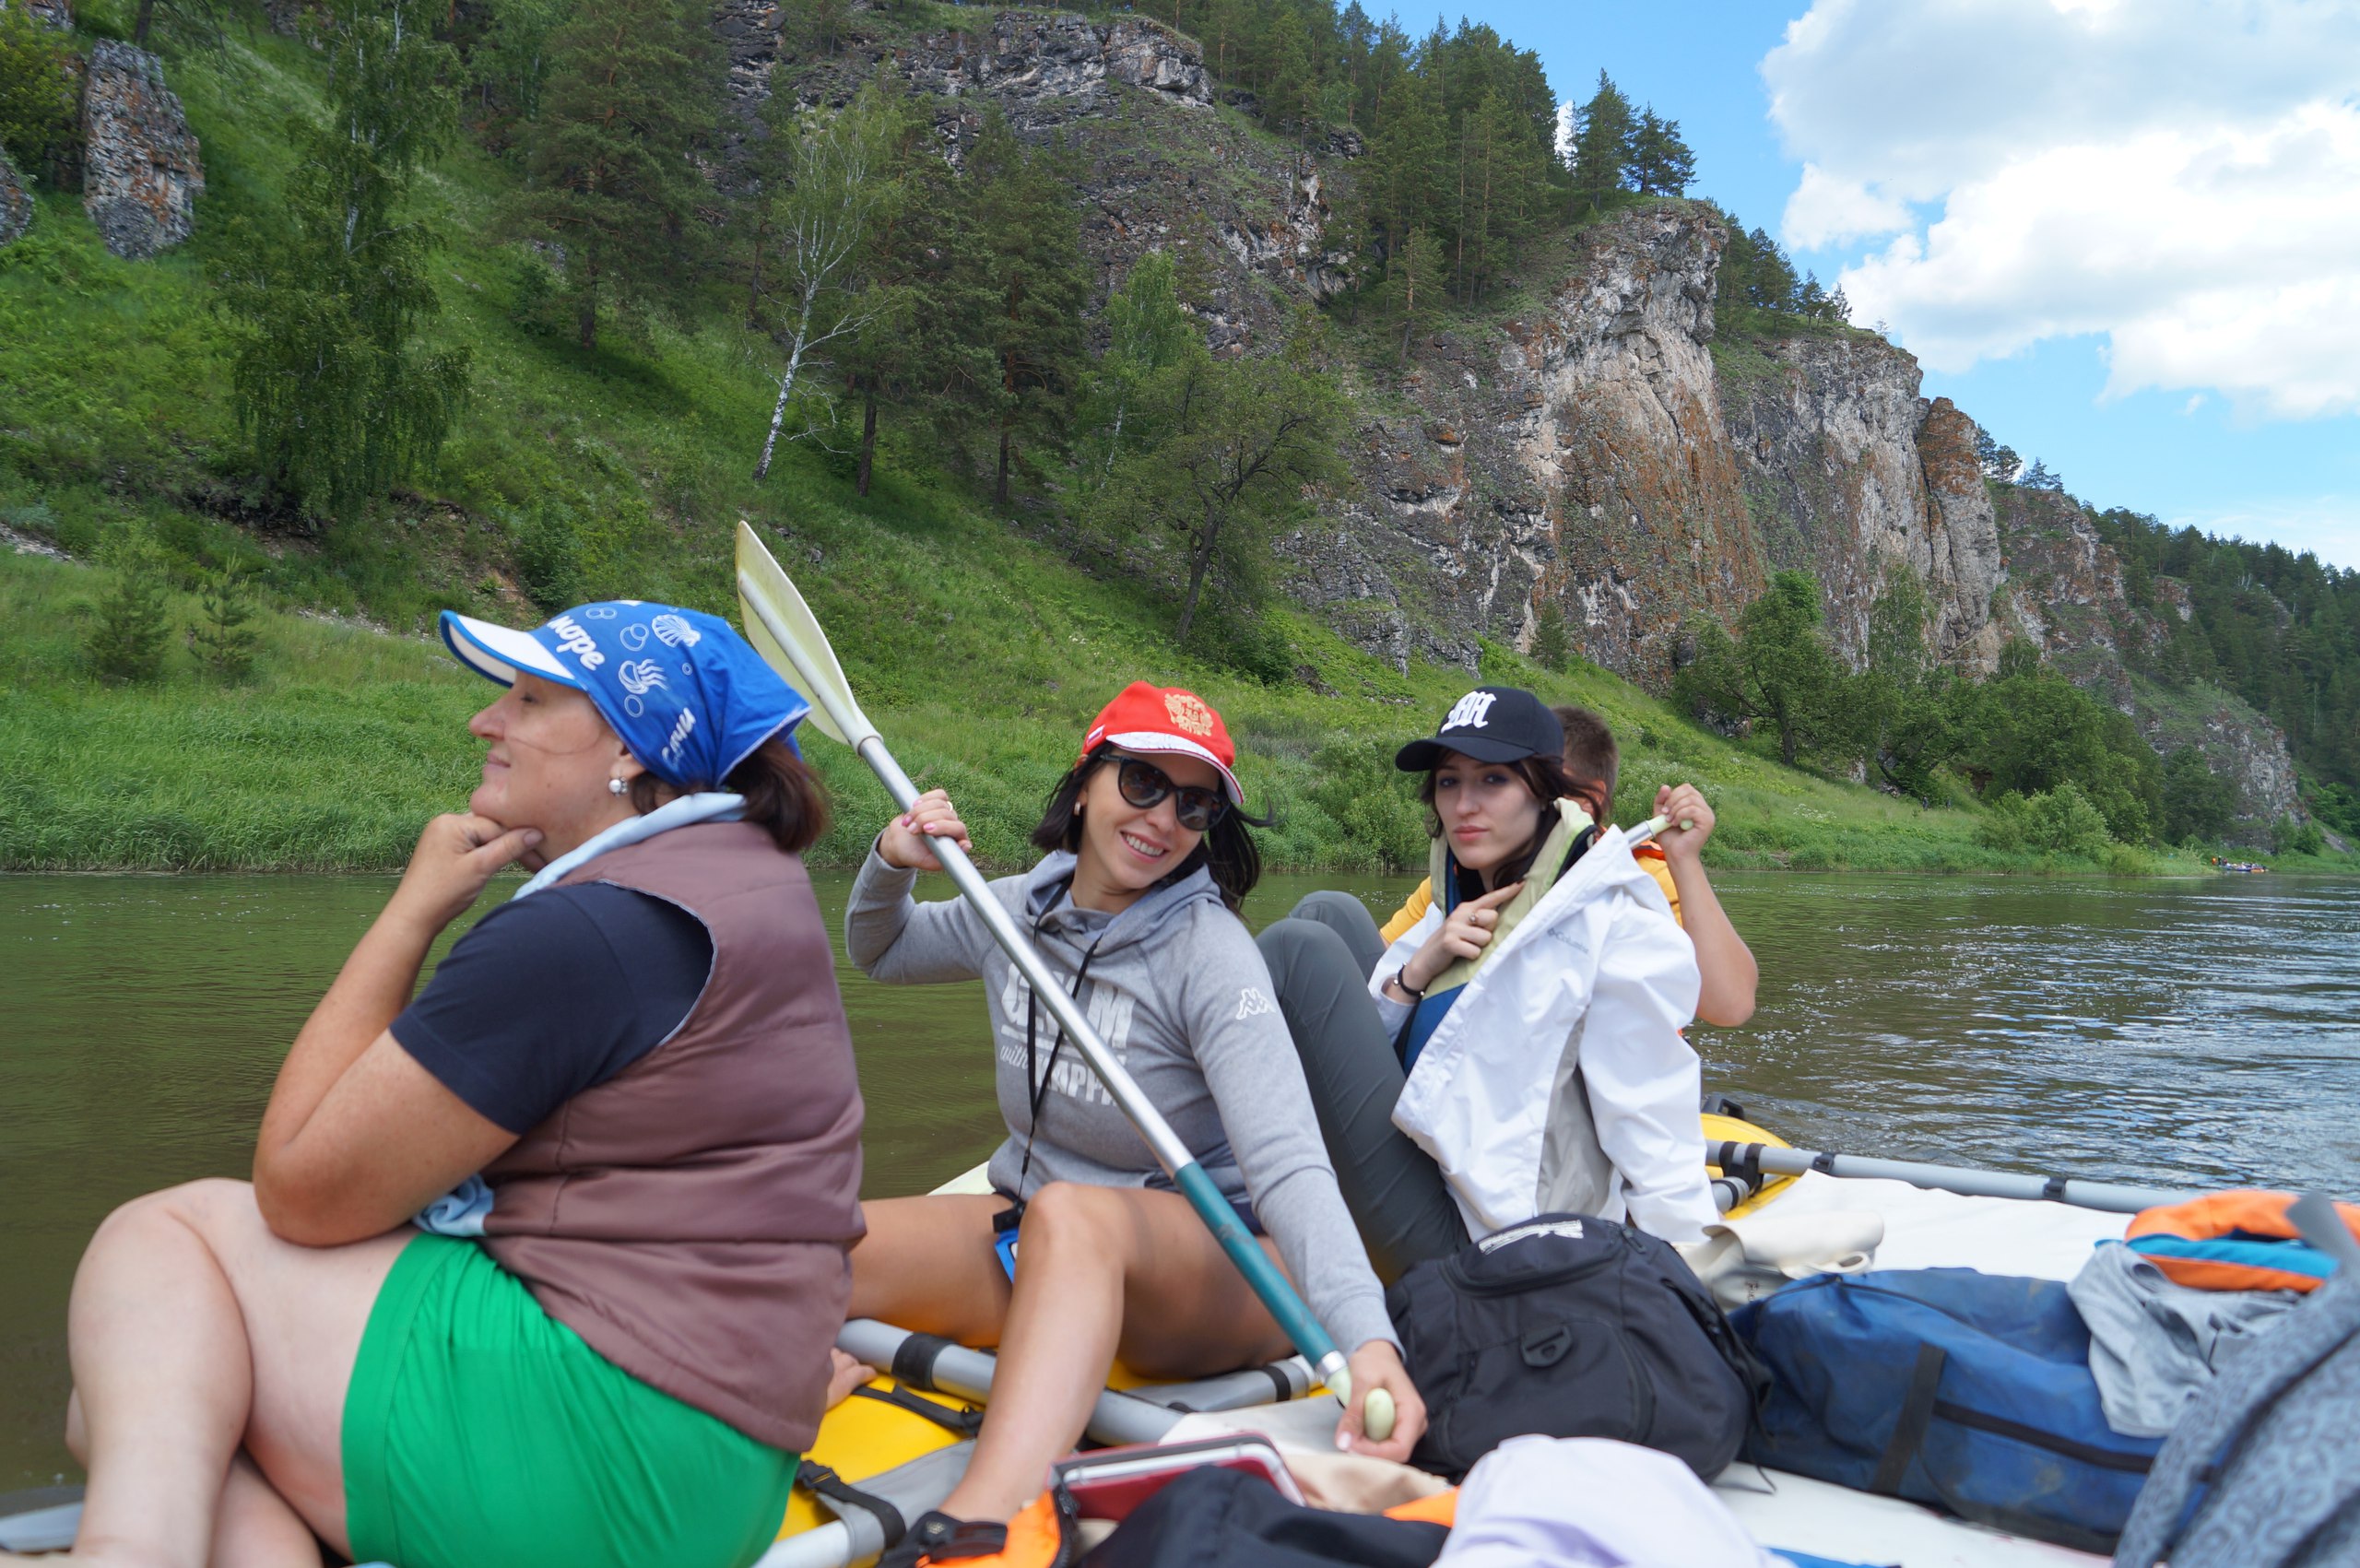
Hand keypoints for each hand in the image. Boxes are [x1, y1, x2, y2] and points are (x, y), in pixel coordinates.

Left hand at [385, 813, 541, 932]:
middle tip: (539, 858)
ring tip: (525, 862)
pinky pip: (474, 845)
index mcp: (451, 822)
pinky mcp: (444, 849)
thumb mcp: (481, 868)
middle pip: (492, 828)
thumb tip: (535, 833)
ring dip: (502, 849)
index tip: (544, 853)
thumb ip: (509, 847)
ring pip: (485, 837)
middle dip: (513, 843)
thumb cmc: (442, 893)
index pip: (497, 825)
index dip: (521, 840)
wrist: (413, 917)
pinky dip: (488, 854)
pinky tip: (501, 863)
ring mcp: (444, 836)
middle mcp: (446, 823)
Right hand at [878, 789, 971, 871]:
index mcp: (957, 842)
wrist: (899, 844)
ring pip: (940, 803)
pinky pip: (939, 794)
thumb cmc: (915, 855)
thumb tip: (967, 844)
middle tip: (911, 830)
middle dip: (925, 820)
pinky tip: (914, 806)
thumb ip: (947, 859)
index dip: (943, 827)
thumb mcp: (928, 862)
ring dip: (920, 811)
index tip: (926, 830)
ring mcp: (947, 814)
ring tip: (907, 823)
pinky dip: (925, 799)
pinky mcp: (939, 803)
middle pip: (946, 814)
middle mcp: (954, 826)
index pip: (959, 829)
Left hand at [1333, 1340, 1423, 1462]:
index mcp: (1413, 1411)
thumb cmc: (1374, 1361)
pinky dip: (1368, 1442)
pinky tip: (1356, 1430)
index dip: (1374, 1454)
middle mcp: (1416, 1424)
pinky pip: (1384, 1444)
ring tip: (1349, 1431)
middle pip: (1394, 1455)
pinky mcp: (1398, 1428)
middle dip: (1369, 1452)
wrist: (1377, 1353)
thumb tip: (1343, 1442)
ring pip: (1388, 1452)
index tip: (1350, 1445)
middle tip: (1346, 1439)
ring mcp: (1408, 1427)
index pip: (1400, 1449)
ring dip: (1367, 1448)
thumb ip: (1354, 1413)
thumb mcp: (1361, 1382)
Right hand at [1401, 881, 1520, 992]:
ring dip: (1479, 947)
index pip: (1490, 898)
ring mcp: (1454, 927)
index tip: (1522, 883)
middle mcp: (1460, 914)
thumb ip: (1479, 919)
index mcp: (1465, 908)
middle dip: (1489, 931)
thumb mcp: (1463, 926)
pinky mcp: (1450, 942)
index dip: (1507, 892)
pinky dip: (1471, 957)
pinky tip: (1461, 955)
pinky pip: (1475, 952)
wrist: (1426, 960)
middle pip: (1493, 918)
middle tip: (1474, 939)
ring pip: (1486, 938)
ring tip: (1466, 948)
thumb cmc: (1451, 943)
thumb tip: (1499, 917)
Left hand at [1653, 783, 1715, 863]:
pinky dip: (1680, 815)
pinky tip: (1676, 823)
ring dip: (1675, 809)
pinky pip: (1693, 809)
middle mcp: (1704, 808)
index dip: (1673, 794)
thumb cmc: (1670, 838)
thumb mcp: (1660, 816)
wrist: (1676, 854)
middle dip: (1672, 800)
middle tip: (1666, 815)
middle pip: (1689, 790)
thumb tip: (1666, 786)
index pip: (1686, 788)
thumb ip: (1661, 801)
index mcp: (1695, 805)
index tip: (1664, 809)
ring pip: (1690, 799)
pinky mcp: (1708, 821)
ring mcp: (1708, 814)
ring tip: (1670, 821)